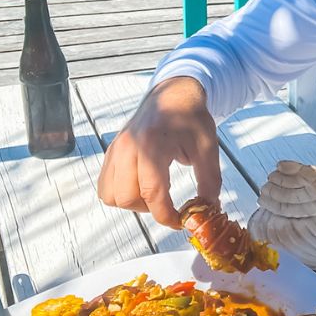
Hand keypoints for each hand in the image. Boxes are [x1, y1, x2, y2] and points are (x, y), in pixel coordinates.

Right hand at [97, 76, 220, 227]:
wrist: (172, 94)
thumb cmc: (191, 118)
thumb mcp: (208, 149)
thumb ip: (210, 182)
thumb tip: (208, 210)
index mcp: (153, 145)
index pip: (153, 193)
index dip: (167, 215)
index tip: (180, 221)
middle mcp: (128, 147)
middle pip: (127, 198)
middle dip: (150, 210)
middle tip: (169, 205)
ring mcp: (116, 149)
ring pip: (111, 195)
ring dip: (132, 204)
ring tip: (153, 195)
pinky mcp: (111, 151)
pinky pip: (104, 184)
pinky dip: (119, 194)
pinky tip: (140, 187)